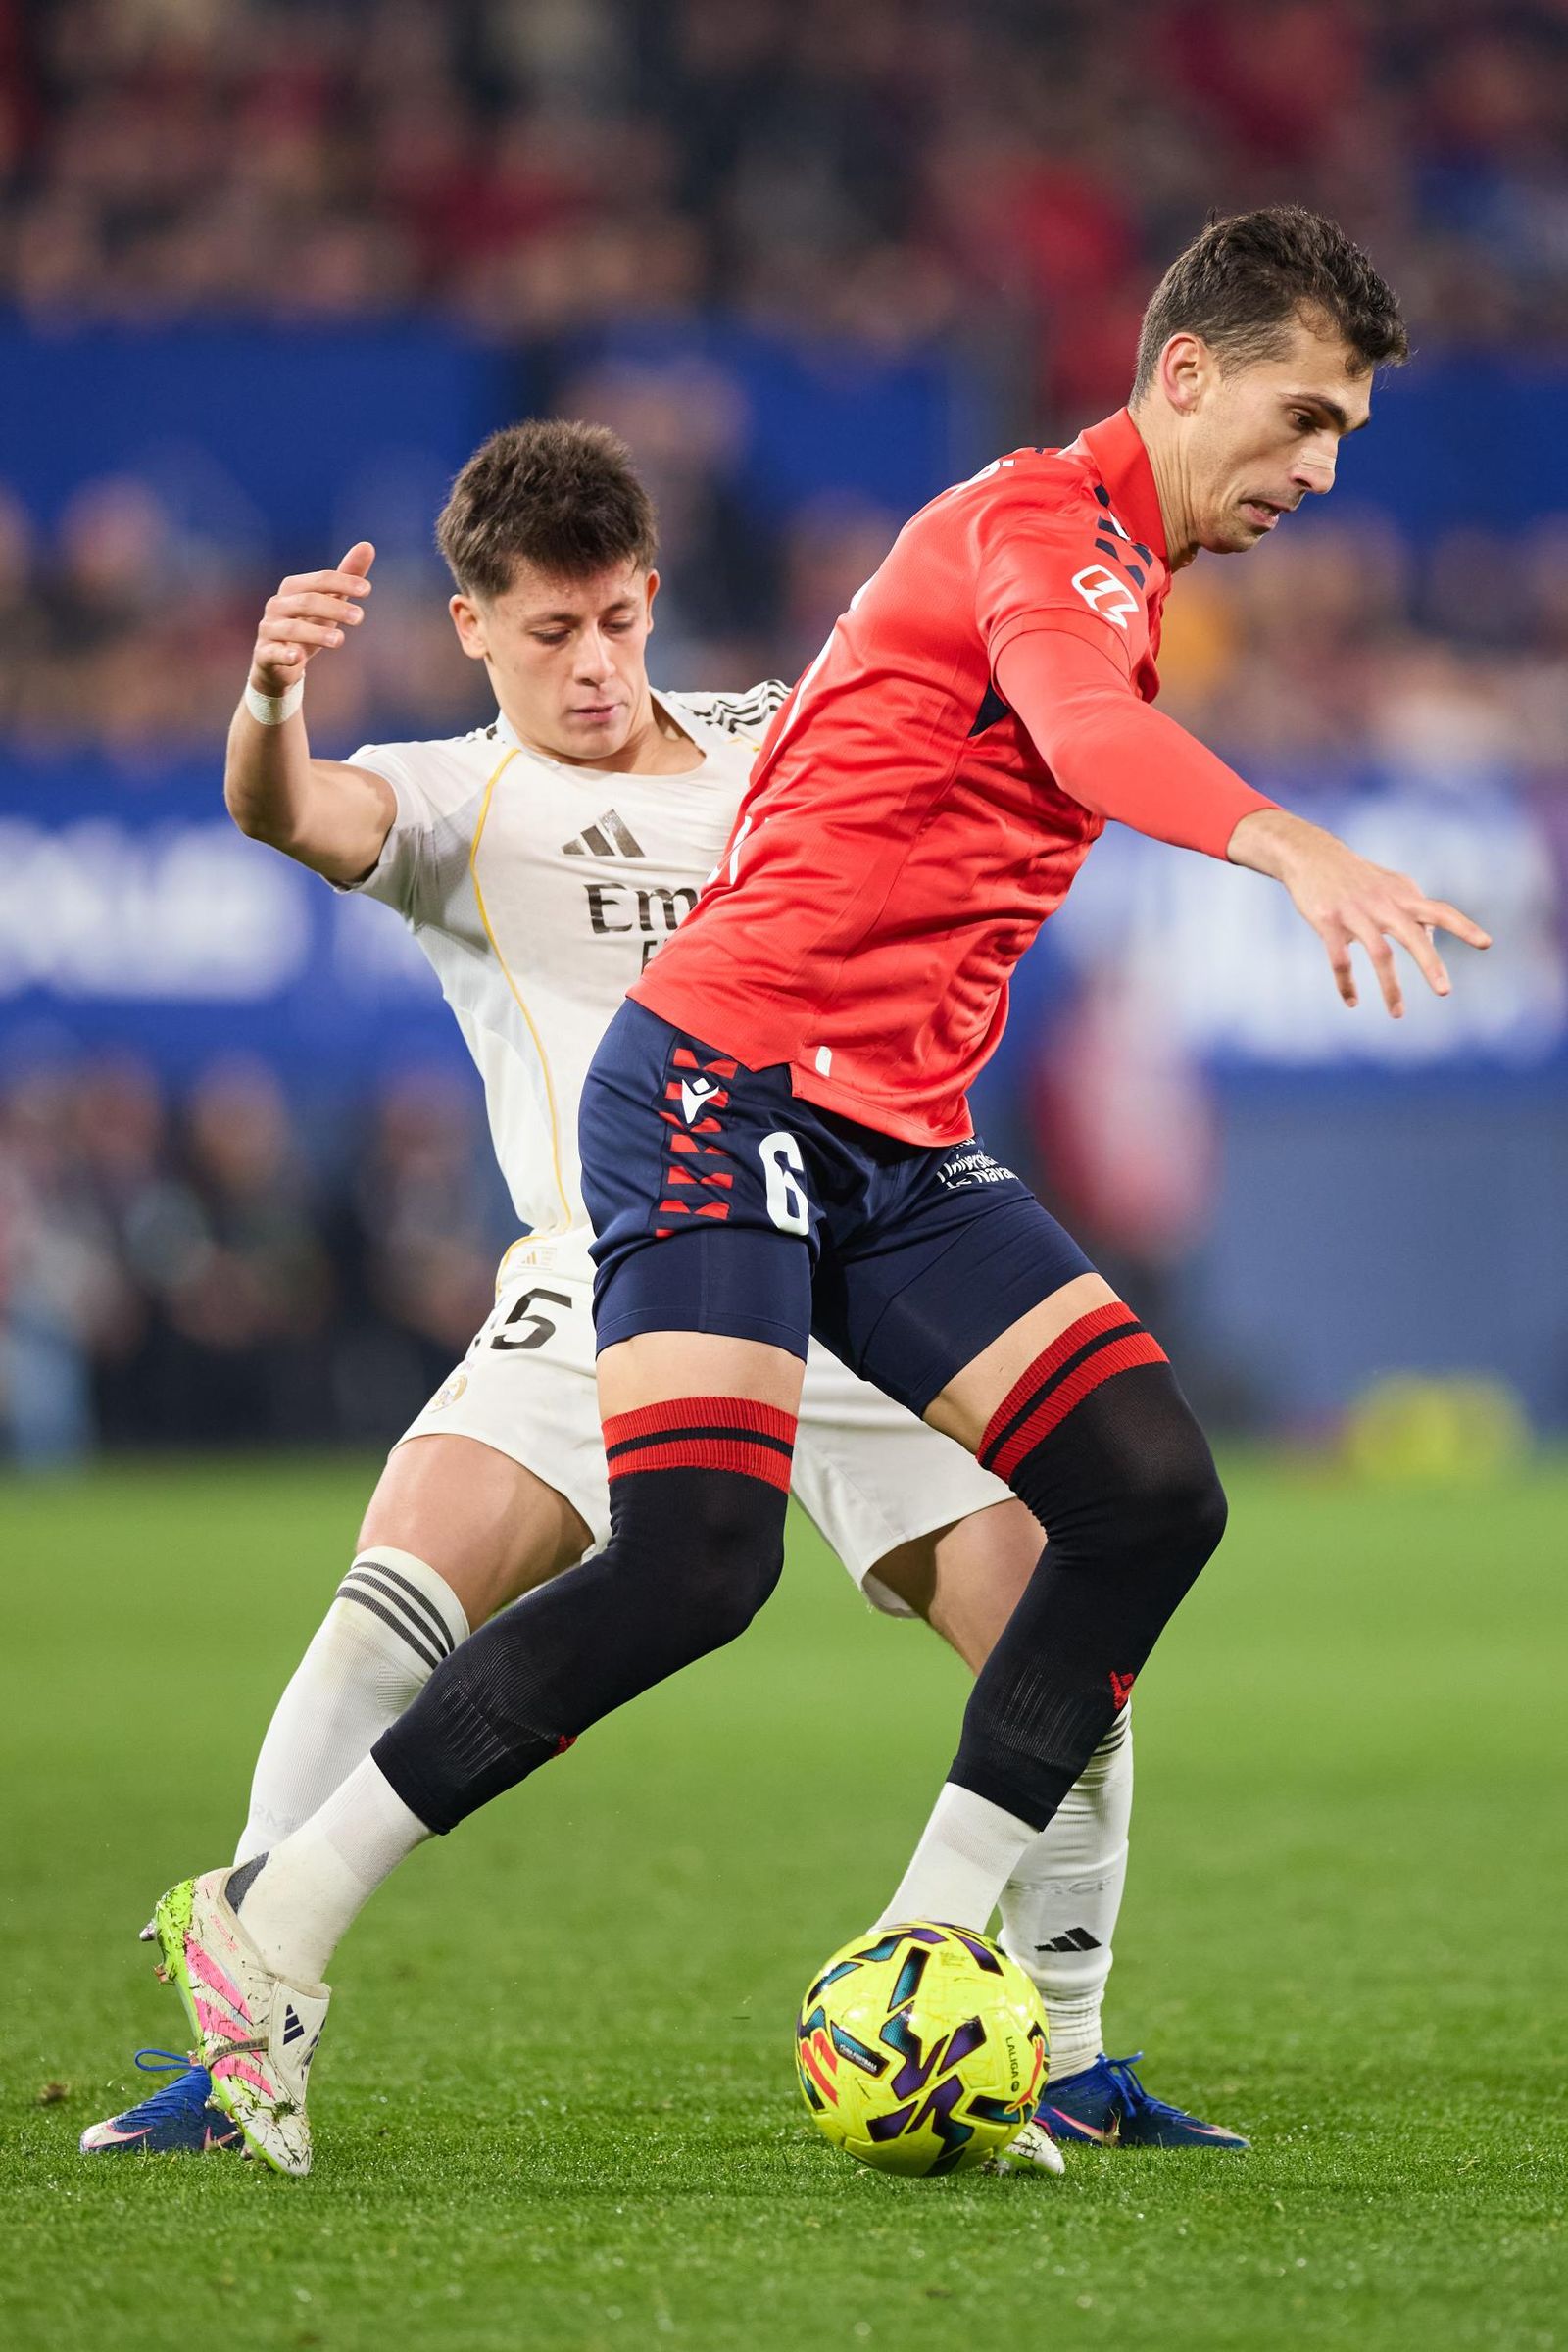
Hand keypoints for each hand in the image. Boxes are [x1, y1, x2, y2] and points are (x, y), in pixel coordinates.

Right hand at [249, 541, 374, 695]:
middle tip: (360, 617)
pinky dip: (285, 654)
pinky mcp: (264, 655)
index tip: (366, 590)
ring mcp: (269, 630)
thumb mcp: (330, 601)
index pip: (320, 580)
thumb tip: (368, 545)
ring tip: (341, 640)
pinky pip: (273, 653)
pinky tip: (297, 657)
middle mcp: (277, 605)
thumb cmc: (308, 624)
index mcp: (292, 588)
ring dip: (318, 633)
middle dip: (334, 608)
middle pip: (307, 601)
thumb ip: (346, 575)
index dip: (342, 582)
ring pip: (293, 628)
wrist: (280, 662)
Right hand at [1228, 808, 1490, 1017]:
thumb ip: (1415, 908)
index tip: (1486, 944)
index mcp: (1402, 896)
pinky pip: (1340, 959)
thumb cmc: (1356, 875)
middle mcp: (1383, 903)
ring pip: (1379, 954)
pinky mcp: (1328, 921)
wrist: (1311, 855)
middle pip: (1413, 935)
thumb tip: (1432, 939)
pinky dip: (1347, 984)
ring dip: (1390, 987)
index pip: (1440, 911)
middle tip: (1445, 992)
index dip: (1464, 927)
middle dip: (1430, 964)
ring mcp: (1355, 913)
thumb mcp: (1391, 885)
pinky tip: (1352, 1001)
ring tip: (1398, 1014)